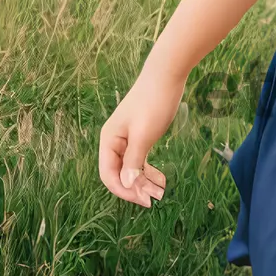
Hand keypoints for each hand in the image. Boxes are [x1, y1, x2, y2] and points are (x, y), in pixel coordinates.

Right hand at [98, 60, 185, 207]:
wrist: (166, 75)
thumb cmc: (154, 102)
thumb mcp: (144, 134)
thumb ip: (134, 159)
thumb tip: (126, 184)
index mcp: (109, 141)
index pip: (109, 175)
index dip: (125, 191)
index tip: (145, 200)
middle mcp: (114, 142)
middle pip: (120, 174)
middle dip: (136, 188)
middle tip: (157, 198)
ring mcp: (126, 139)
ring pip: (131, 169)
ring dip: (143, 181)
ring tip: (161, 190)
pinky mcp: (139, 135)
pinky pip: (139, 160)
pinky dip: (148, 170)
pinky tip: (161, 177)